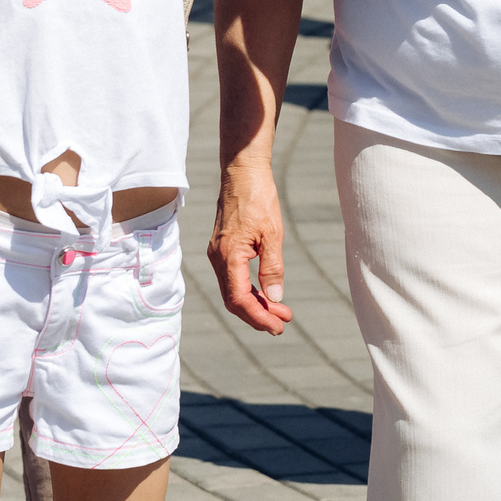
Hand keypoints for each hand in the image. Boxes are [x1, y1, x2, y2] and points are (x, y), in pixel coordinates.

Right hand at [208, 158, 293, 335]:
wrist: (242, 173)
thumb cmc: (258, 199)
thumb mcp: (272, 234)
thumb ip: (272, 267)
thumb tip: (275, 297)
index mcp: (228, 257)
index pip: (239, 300)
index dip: (258, 317)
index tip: (278, 326)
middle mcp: (218, 259)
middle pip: (234, 300)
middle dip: (258, 314)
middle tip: (283, 323)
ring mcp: (218, 254)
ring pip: (233, 290)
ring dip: (255, 303)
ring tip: (280, 311)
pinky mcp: (223, 248)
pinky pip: (233, 278)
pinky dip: (249, 289)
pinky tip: (266, 292)